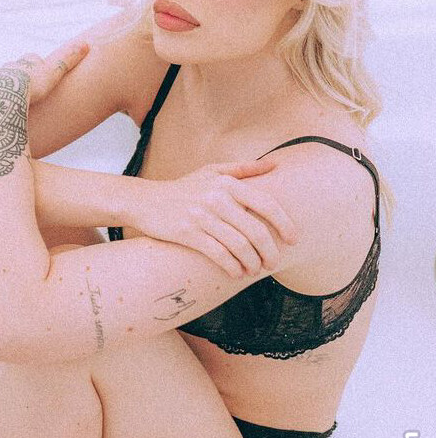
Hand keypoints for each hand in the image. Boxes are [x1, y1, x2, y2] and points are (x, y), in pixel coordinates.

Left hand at [0, 42, 89, 112]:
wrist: (5, 98)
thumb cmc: (32, 86)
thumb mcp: (53, 72)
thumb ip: (68, 59)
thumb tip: (86, 43)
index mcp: (25, 62)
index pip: (34, 59)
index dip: (40, 66)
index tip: (44, 76)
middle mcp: (9, 67)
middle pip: (16, 68)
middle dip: (22, 75)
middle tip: (28, 88)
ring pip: (1, 81)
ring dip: (7, 87)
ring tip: (12, 100)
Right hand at [139, 157, 297, 278]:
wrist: (145, 200)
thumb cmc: (183, 188)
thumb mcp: (211, 172)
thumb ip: (243, 169)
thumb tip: (274, 165)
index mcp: (227, 183)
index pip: (266, 204)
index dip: (284, 223)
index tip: (293, 239)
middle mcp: (216, 198)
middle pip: (255, 230)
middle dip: (269, 250)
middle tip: (274, 262)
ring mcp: (201, 216)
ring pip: (239, 245)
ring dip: (252, 262)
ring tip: (256, 270)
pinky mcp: (188, 233)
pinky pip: (218, 254)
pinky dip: (232, 267)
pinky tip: (237, 273)